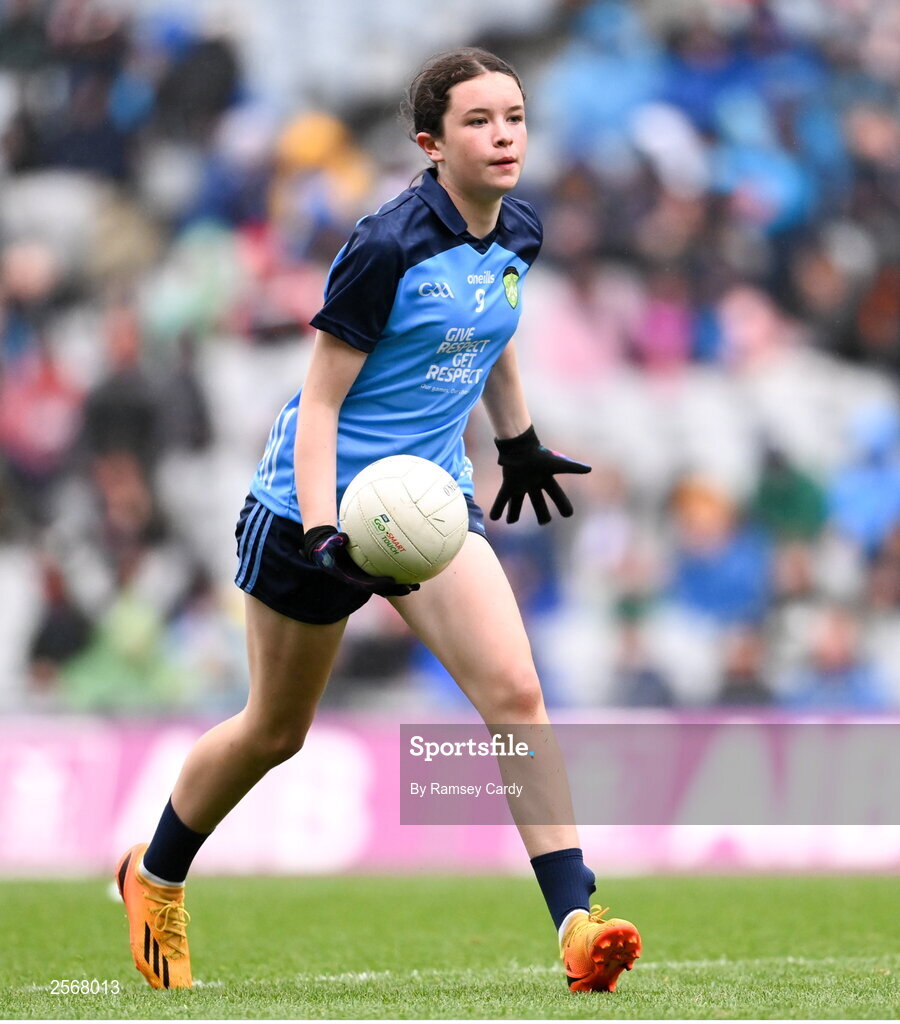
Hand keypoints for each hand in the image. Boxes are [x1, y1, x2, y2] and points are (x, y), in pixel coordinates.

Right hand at [302, 525, 418, 596]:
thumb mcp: (327, 546)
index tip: (392, 580)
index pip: (369, 584)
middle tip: (413, 588)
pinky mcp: (371, 571)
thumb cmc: (327, 549)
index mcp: (353, 578)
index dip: (380, 584)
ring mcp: (368, 576)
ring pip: (387, 582)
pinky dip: (398, 570)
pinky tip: (412, 563)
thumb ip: (334, 543)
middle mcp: (363, 580)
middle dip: (397, 589)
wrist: (326, 553)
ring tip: (418, 583)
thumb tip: (343, 537)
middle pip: (383, 588)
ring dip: (402, 583)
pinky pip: (386, 571)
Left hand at [490, 425, 590, 524]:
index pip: (557, 495)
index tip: (568, 515)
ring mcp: (520, 484)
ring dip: (513, 512)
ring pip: (517, 502)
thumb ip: (572, 467)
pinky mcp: (509, 483)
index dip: (563, 505)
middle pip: (538, 502)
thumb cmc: (540, 454)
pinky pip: (503, 498)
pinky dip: (498, 508)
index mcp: (546, 479)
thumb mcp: (558, 463)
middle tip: (543, 523)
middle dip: (541, 513)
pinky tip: (493, 518)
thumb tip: (589, 469)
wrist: (521, 446)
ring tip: (510, 521)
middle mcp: (533, 484)